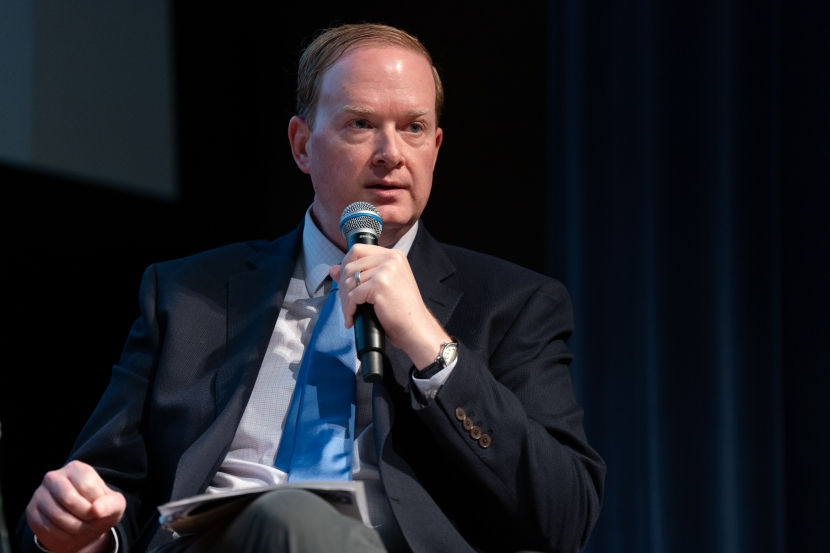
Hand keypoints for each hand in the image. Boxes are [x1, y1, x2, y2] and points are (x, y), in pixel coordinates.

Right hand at [26, 460, 124, 552]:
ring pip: (57, 515)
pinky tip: (69, 531)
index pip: (87, 486)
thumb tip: (97, 509)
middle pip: (69, 499)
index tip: (99, 509)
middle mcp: (54, 477)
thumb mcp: (113, 505)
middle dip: (84, 516)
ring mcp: (40, 493)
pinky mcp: (32, 510)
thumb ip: (111, 504)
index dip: (96, 503)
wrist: (81, 526)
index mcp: (76, 468)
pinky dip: (62, 534)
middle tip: (91, 521)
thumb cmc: (99, 509)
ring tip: (83, 527)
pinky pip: (46, 526)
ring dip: (75, 527)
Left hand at [330, 244, 449, 368]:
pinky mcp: (380, 285)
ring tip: (350, 312)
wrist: (416, 328)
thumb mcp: (381, 286)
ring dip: (344, 299)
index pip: (358, 250)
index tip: (344, 284)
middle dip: (342, 286)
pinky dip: (348, 309)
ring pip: (349, 281)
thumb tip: (333, 269)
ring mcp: (386, 270)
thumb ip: (360, 274)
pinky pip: (352, 296)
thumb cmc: (401, 310)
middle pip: (350, 265)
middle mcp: (390, 259)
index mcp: (393, 255)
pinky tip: (351, 319)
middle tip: (346, 303)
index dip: (345, 266)